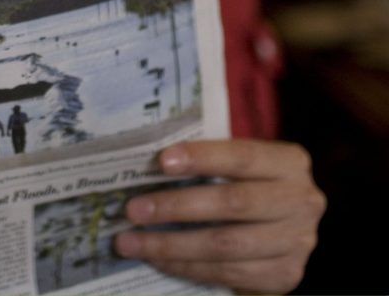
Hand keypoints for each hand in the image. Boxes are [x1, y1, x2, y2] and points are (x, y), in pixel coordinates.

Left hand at [114, 139, 324, 293]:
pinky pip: (227, 273)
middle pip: (233, 203)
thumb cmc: (243, 187)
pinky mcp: (286, 275)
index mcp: (289, 163)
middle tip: (132, 210)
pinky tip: (157, 259)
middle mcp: (302, 201)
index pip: (242, 156)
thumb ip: (205, 163)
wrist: (278, 232)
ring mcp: (299, 242)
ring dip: (171, 244)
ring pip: (226, 245)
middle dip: (176, 207)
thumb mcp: (235, 168)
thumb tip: (143, 165)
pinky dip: (186, 266)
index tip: (161, 161)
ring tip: (130, 241)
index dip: (202, 158)